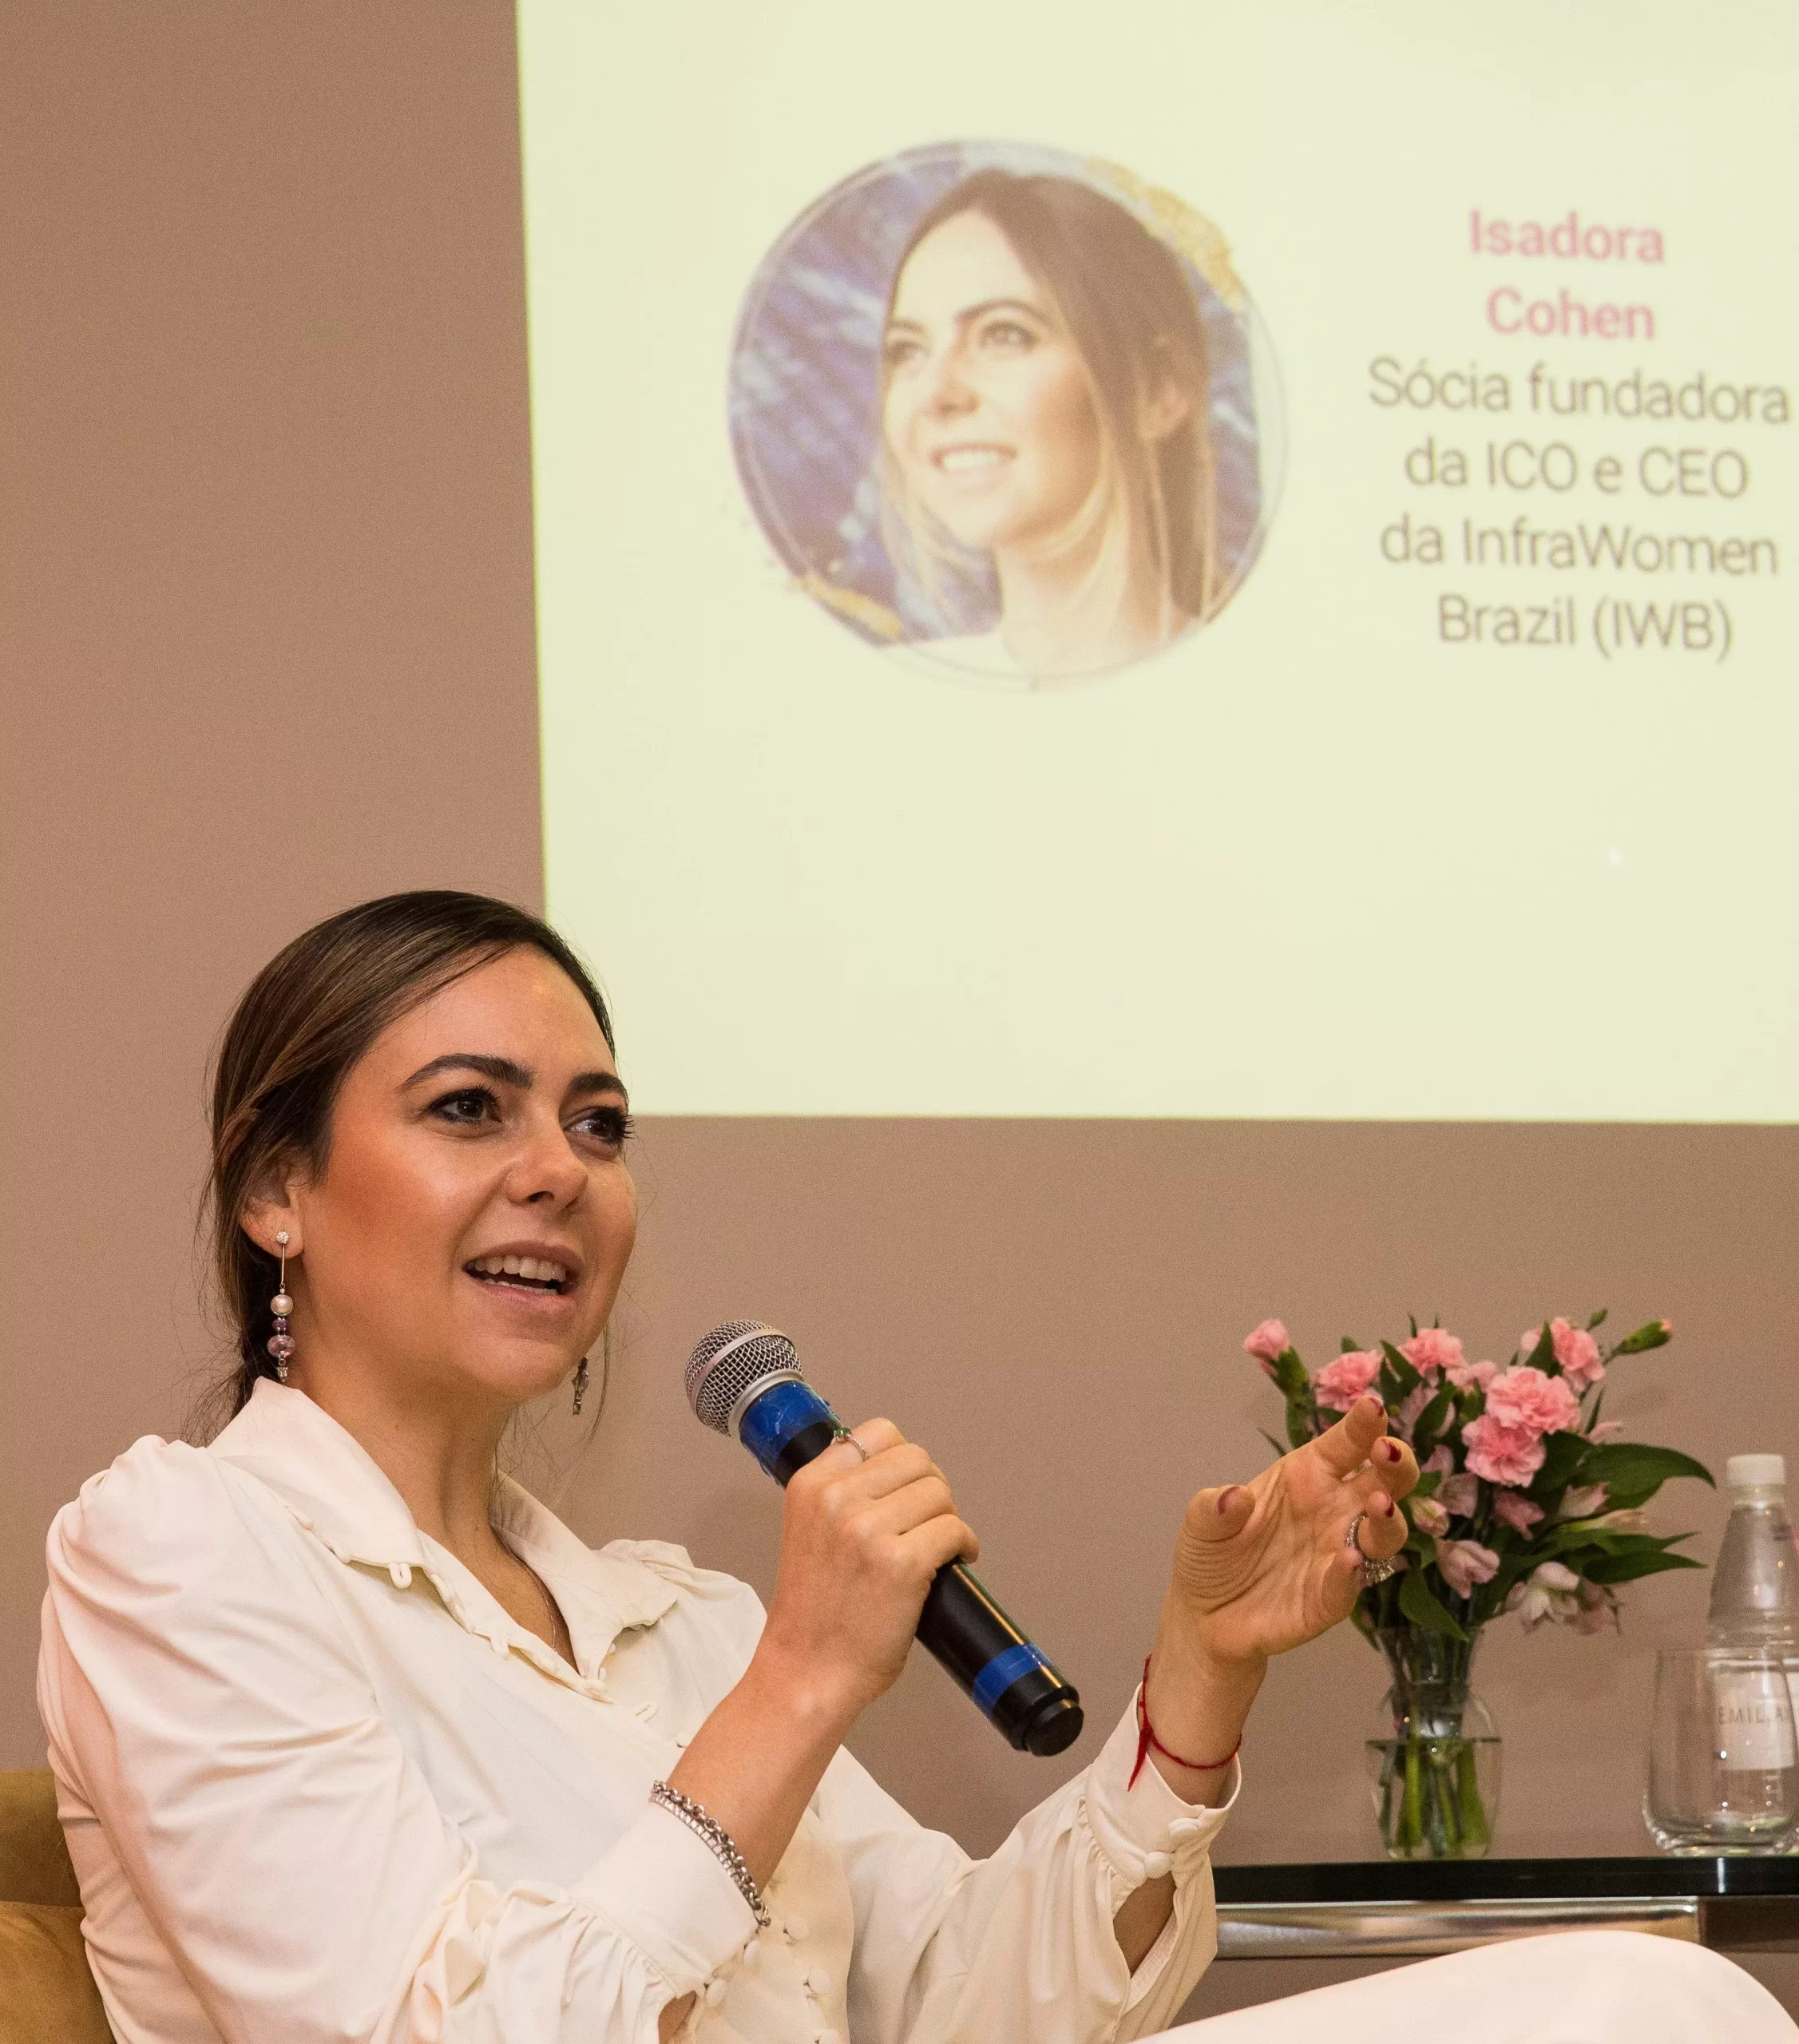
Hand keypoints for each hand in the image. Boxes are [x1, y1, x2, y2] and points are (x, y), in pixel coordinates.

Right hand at [753, 1421, 977, 1727]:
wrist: (806, 1672)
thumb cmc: (813, 1613)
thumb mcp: (808, 1529)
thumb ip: (840, 1494)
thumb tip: (894, 1471)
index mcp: (810, 1485)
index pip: (877, 1433)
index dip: (901, 1460)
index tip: (905, 1487)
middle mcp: (837, 1499)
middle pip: (916, 1459)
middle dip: (930, 1488)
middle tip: (927, 1521)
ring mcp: (869, 1530)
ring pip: (939, 1492)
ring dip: (947, 1518)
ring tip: (938, 1545)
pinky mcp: (903, 1563)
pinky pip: (955, 1530)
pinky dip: (964, 1545)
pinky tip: (954, 1561)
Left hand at [1166, 1394, 1417, 1671]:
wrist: (1203, 1616)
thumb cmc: (1212, 1555)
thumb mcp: (1201, 1524)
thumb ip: (1213, 1508)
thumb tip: (1233, 1497)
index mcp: (1308, 1477)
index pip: (1346, 1445)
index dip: (1363, 1425)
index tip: (1373, 1407)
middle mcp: (1333, 1512)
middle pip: (1383, 1483)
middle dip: (1396, 1466)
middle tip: (1389, 1453)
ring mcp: (1336, 1555)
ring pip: (1383, 1535)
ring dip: (1388, 1519)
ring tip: (1378, 1505)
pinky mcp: (1329, 1600)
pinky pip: (1350, 1585)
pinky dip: (1352, 1574)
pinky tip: (1348, 1560)